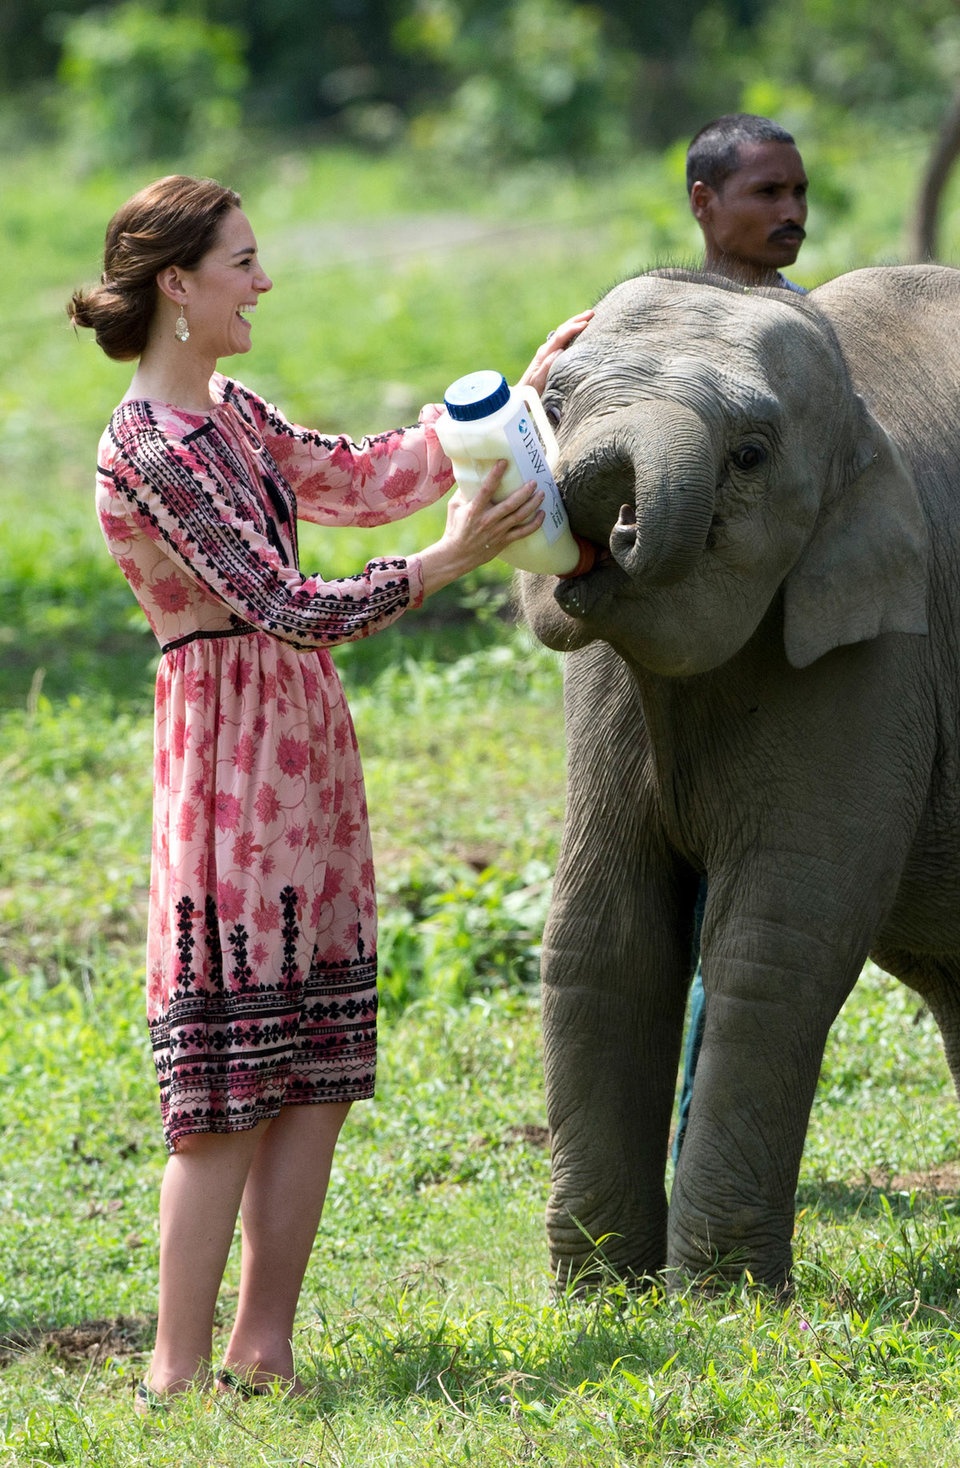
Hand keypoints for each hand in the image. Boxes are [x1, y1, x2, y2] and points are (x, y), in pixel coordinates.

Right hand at [418, 459, 544, 598]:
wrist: (456, 555)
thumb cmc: (455, 528)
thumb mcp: (454, 507)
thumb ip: (464, 491)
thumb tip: (472, 473)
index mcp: (474, 510)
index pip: (486, 490)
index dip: (495, 475)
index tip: (504, 462)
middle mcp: (487, 520)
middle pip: (510, 504)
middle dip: (524, 492)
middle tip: (534, 482)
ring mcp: (497, 532)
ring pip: (519, 516)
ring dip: (532, 504)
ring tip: (542, 494)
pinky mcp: (503, 541)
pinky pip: (523, 533)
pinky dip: (535, 524)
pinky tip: (542, 515)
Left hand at [519, 309, 594, 396]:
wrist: (522, 394)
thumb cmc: (532, 391)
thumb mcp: (539, 380)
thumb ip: (548, 365)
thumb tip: (560, 350)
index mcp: (544, 353)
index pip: (560, 336)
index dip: (573, 329)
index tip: (585, 324)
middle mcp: (546, 349)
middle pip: (562, 329)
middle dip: (577, 320)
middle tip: (591, 313)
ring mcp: (548, 351)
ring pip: (563, 332)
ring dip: (575, 323)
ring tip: (588, 317)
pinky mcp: (550, 355)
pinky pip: (563, 339)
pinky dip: (572, 331)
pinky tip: (580, 330)